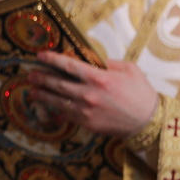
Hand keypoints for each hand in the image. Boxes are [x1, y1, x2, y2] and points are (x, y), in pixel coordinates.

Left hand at [28, 51, 157, 135]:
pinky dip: (56, 111)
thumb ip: (107, 63)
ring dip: (43, 95)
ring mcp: (86, 110)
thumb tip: (91, 59)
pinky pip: (67, 115)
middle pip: (57, 83)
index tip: (40, 56)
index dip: (52, 59)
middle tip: (30, 75)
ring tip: (32, 91)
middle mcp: (89, 93)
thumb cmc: (141, 93)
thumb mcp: (128, 69)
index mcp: (99, 77)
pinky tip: (48, 107)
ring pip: (58, 101)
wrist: (149, 122)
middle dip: (41, 78)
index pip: (68, 65)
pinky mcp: (87, 123)